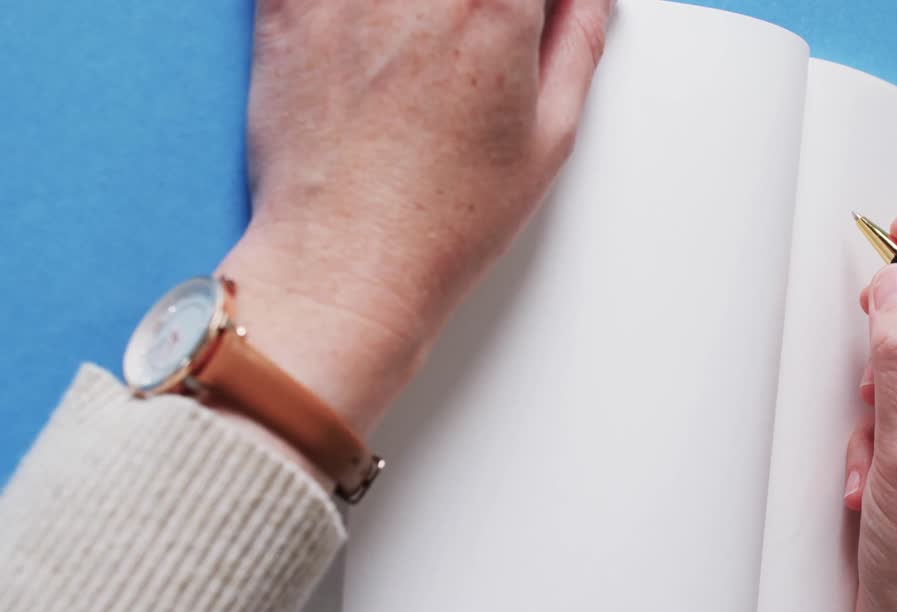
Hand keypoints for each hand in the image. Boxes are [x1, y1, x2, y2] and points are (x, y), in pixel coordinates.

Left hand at [216, 0, 612, 431]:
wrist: (346, 267)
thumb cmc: (443, 220)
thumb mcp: (548, 138)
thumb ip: (576, 44)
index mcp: (493, 8)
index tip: (536, 14)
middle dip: (485, 7)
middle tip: (484, 38)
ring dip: (419, 12)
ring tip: (430, 53)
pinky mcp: (285, 7)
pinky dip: (354, 5)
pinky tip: (377, 31)